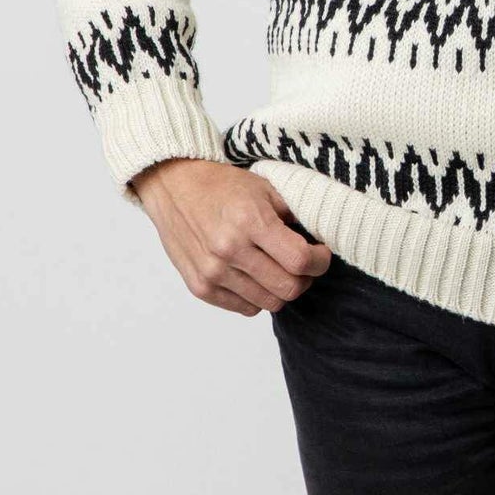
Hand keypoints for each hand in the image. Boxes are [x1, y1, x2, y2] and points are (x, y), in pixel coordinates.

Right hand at [129, 158, 331, 315]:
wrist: (173, 186)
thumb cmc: (222, 185)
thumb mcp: (265, 187)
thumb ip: (294, 214)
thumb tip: (320, 238)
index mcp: (250, 221)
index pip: (300, 260)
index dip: (320, 261)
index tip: (320, 252)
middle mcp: (230, 250)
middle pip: (288, 288)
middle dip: (305, 278)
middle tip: (303, 263)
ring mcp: (212, 272)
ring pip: (270, 303)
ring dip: (281, 288)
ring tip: (278, 268)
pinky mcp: (200, 287)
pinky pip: (246, 308)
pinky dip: (258, 296)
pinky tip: (255, 275)